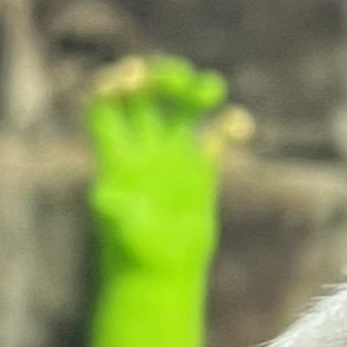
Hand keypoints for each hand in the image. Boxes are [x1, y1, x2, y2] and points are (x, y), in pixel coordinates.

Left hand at [85, 55, 235, 271]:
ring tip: (213, 92)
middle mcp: (143, 149)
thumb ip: (114, 212)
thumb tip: (104, 196)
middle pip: (144, 96)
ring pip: (181, 108)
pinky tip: (241, 126)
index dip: (115, 84)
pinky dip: (229, 124)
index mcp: (117, 156)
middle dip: (160, 79)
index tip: (137, 77)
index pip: (106, 106)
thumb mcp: (122, 233)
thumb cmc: (135, 255)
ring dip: (196, 90)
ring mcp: (173, 157)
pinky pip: (216, 135)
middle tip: (182, 83)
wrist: (164, 270)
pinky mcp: (201, 169)